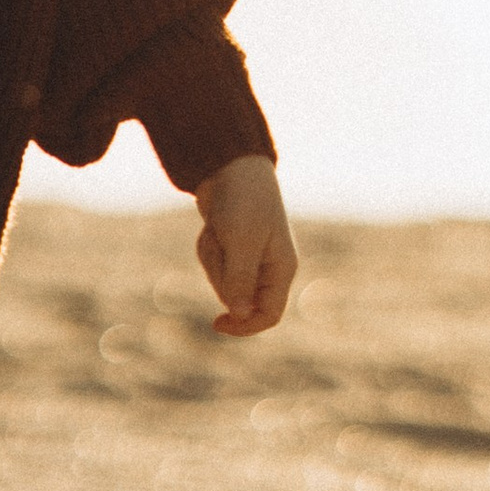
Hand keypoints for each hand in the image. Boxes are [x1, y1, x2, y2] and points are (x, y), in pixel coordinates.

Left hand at [193, 154, 296, 337]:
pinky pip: (213, 263)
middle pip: (238, 299)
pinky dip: (208, 247)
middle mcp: (268, 268)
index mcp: (282, 268)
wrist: (230, 165)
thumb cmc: (243, 200)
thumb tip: (239, 314)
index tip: (217, 323)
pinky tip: (213, 226)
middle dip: (221, 274)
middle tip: (220, 242)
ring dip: (212, 258)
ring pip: (222, 282)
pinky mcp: (232, 249)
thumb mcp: (241, 240)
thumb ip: (240, 278)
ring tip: (218, 229)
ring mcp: (250, 259)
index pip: (269, 314)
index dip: (246, 325)